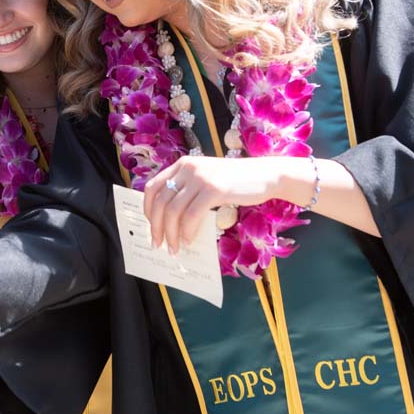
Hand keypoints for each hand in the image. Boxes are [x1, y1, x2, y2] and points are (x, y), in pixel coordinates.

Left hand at [142, 156, 285, 253]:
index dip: (147, 209)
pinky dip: (187, 231)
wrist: (265, 174)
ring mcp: (201, 178)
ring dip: (171, 234)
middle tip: (158, 244)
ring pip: (173, 211)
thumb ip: (188, 191)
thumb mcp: (206, 179)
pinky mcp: (214, 190)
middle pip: (160, 202)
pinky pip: (192, 215)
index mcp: (182, 165)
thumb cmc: (235, 182)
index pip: (152, 187)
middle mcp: (187, 168)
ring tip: (174, 248)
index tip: (151, 226)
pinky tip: (189, 241)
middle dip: (156, 227)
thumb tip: (169, 220)